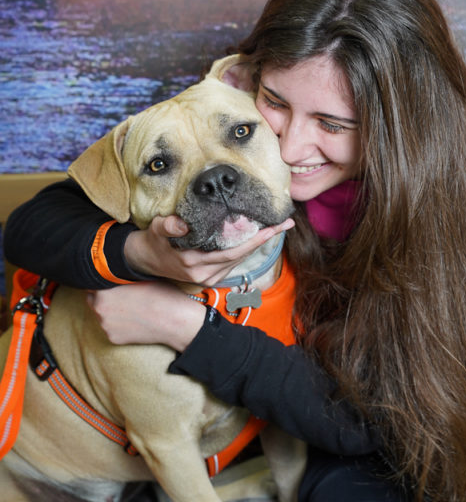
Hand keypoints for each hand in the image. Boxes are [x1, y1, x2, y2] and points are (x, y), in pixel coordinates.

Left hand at [86, 282, 205, 350]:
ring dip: (110, 311)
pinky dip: (118, 325)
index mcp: (103, 291)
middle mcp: (99, 310)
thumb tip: (110, 275)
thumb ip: (118, 278)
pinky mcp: (113, 339)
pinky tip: (133, 320)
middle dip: (102, 296)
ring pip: (101, 315)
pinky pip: (110, 328)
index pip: (91, 283)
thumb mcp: (137, 278)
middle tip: (120, 295)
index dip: (102, 281)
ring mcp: (105, 326)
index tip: (110, 281)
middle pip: (92, 300)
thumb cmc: (160, 294)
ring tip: (130, 308)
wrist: (173, 320)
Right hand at [124, 214, 293, 285]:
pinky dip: (246, 248)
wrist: (144, 261)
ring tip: (276, 226)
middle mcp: (205, 274)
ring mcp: (208, 278)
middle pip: (242, 255)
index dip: (255, 239)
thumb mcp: (157, 230)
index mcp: (195, 263)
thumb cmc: (154, 242)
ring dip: (258, 243)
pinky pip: (233, 262)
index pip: (233, 251)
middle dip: (264, 238)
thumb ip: (169, 226)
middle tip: (285, 223)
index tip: (273, 227)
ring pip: (240, 259)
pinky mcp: (210, 278)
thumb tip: (182, 224)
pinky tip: (256, 236)